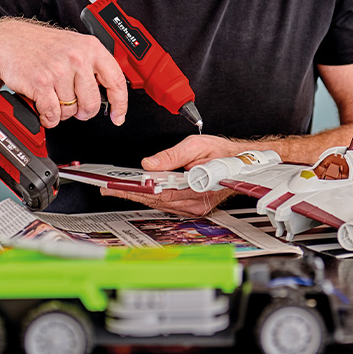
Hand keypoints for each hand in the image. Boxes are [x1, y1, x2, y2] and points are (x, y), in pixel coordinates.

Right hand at [0, 18, 128, 128]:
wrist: (7, 42)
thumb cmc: (40, 47)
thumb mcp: (73, 46)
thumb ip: (92, 66)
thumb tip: (109, 93)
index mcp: (90, 47)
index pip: (116, 80)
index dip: (120, 103)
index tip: (118, 116)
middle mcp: (77, 57)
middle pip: (91, 103)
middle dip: (82, 111)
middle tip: (72, 105)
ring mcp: (59, 70)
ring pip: (70, 111)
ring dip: (60, 111)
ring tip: (51, 96)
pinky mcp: (41, 83)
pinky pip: (52, 115)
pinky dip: (47, 117)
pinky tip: (42, 106)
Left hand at [100, 134, 244, 215]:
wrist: (243, 163)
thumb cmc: (224, 153)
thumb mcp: (196, 145)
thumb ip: (171, 155)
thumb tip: (149, 163)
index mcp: (197, 188)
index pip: (159, 192)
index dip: (136, 190)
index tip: (118, 186)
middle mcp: (195, 203)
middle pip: (156, 200)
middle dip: (131, 194)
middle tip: (109, 188)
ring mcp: (194, 207)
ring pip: (160, 204)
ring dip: (139, 197)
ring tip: (118, 189)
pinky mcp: (193, 207)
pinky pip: (168, 204)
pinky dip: (152, 198)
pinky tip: (140, 192)